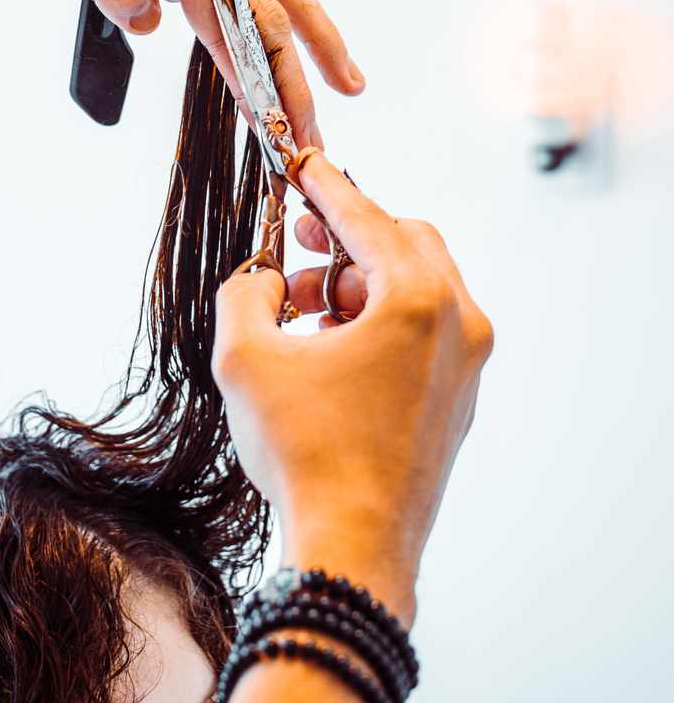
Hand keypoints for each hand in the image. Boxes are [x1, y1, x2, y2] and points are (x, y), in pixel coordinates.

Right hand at [211, 151, 493, 622]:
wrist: (354, 552)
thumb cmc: (304, 453)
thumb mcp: (246, 359)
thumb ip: (245, 293)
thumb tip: (261, 278)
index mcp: (417, 300)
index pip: (366, 216)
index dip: (326, 185)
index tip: (303, 161)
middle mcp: (459, 321)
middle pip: (405, 240)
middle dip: (346, 234)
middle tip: (297, 240)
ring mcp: (467, 362)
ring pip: (417, 284)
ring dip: (359, 280)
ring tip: (301, 310)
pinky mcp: (460, 396)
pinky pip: (425, 328)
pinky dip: (380, 318)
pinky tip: (330, 346)